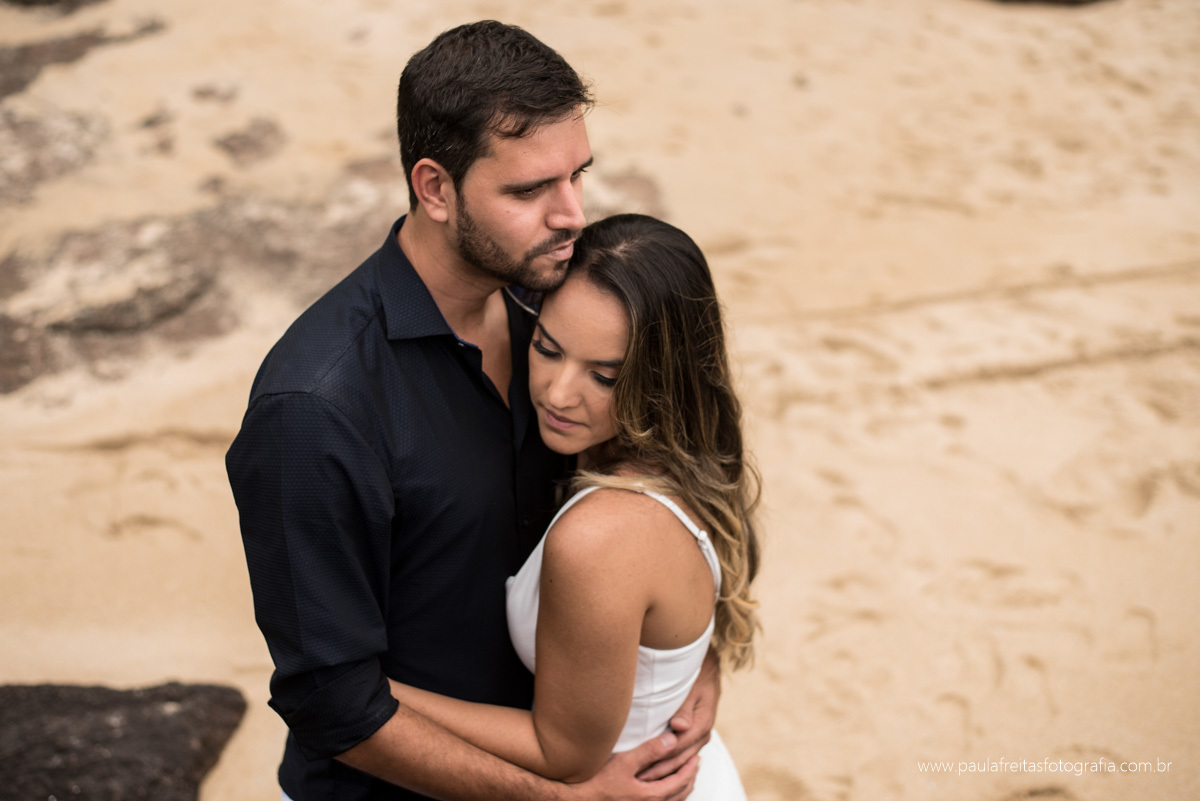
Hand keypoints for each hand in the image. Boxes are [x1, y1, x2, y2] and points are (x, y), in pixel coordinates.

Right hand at [562, 732, 698, 800]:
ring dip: (680, 789)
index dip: (690, 769)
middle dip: (689, 779)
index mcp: (652, 796)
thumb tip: (672, 740)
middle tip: (694, 766)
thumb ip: (649, 751)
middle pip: (680, 795)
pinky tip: (662, 791)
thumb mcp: (624, 763)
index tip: (697, 757)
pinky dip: (669, 797)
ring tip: (683, 778)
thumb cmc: (598, 784)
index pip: (681, 781)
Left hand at [637, 648, 719, 780]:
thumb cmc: (696, 677)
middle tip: (637, 780)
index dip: (659, 759)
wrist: (708, 670)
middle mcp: (702, 734)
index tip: (642, 768)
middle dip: (659, 771)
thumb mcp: (691, 689)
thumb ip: (684, 709)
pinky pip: (682, 756)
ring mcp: (699, 738)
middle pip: (679, 760)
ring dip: (663, 772)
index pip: (678, 748)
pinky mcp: (694, 737)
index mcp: (702, 724)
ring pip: (681, 761)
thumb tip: (679, 727)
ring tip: (642, 780)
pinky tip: (654, 770)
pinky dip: (668, 765)